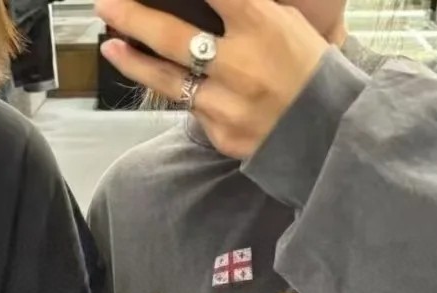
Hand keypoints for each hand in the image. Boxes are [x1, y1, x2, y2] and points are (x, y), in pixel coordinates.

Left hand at [95, 0, 332, 160]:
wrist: (330, 134)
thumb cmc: (310, 71)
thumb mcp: (288, 24)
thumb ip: (247, 10)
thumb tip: (207, 5)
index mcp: (262, 26)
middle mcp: (240, 65)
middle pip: (172, 36)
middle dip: (133, 16)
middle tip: (105, 4)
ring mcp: (227, 105)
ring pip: (168, 80)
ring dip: (134, 60)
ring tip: (112, 45)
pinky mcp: (221, 135)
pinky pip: (192, 108)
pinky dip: (179, 92)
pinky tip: (161, 79)